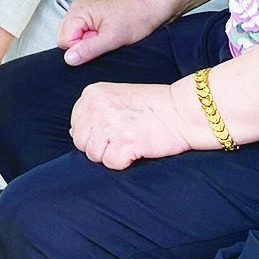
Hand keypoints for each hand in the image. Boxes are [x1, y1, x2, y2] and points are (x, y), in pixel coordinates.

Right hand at [57, 0, 161, 65]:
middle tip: (102, 39)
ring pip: (72, 38)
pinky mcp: (87, 17)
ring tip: (104, 36)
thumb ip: (88, 49)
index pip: (63, 40)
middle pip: (65, 38)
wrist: (147, 8)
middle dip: (83, 45)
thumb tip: (69, 59)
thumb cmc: (134, 18)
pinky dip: (91, 39)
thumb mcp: (112, 38)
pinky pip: (80, 34)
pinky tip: (103, 34)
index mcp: (78, 11)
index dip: (80, 48)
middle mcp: (76, 10)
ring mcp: (81, 13)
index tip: (98, 43)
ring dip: (87, 42)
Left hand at [70, 80, 206, 169]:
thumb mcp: (116, 98)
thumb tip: (74, 133)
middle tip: (122, 141)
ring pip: (94, 155)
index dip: (93, 135)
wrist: (184, 110)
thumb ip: (93, 112)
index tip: (112, 132)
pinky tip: (137, 151)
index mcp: (91, 94)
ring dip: (112, 156)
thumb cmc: (154, 106)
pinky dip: (124, 163)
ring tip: (130, 144)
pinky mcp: (125, 142)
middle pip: (81, 142)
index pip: (76, 124)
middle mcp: (96, 107)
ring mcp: (109, 124)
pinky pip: (111, 164)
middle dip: (100, 147)